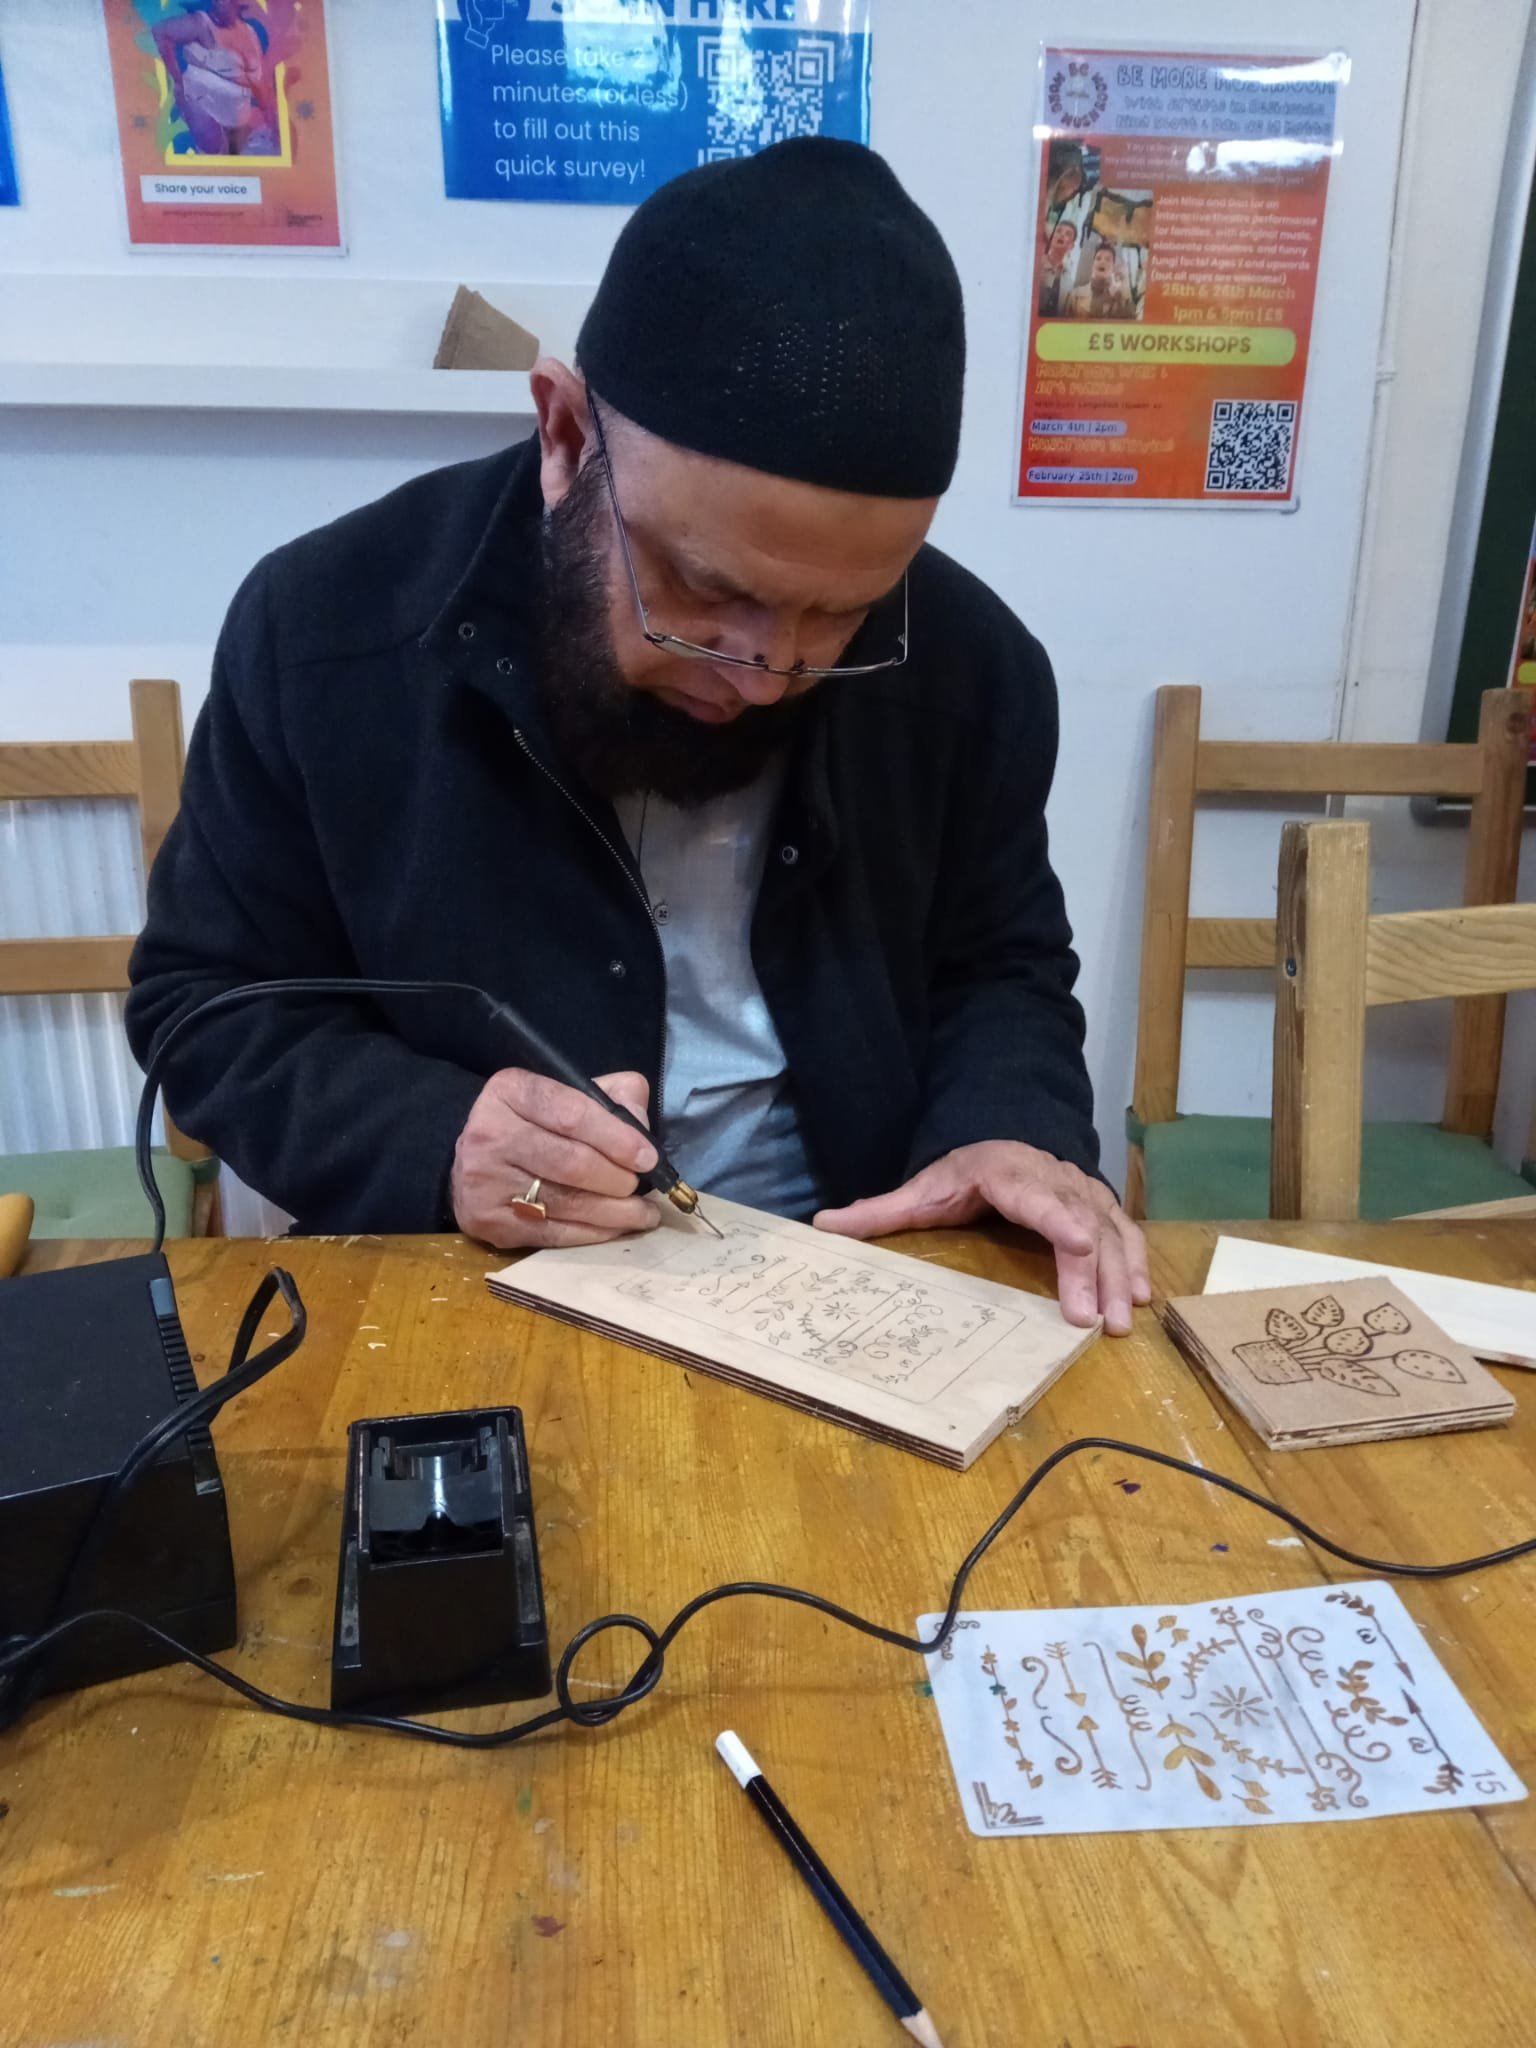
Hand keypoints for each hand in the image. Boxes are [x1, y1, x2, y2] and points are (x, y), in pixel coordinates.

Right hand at [451, 1068, 659, 1248]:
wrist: (475, 1160)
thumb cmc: (533, 1124)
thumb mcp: (566, 1093)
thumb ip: (611, 1097)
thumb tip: (640, 1127)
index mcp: (511, 1091)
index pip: (573, 1115)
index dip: (617, 1138)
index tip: (648, 1158)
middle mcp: (490, 1133)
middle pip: (570, 1162)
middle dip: (617, 1179)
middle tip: (642, 1187)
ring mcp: (484, 1180)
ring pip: (564, 1202)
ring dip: (614, 1212)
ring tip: (643, 1213)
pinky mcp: (486, 1221)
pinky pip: (551, 1232)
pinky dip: (591, 1233)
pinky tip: (615, 1228)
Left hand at [814, 1140, 1149, 1335]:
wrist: (1003, 1137)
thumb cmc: (962, 1173)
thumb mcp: (921, 1190)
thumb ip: (877, 1212)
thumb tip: (820, 1227)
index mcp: (1007, 1173)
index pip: (1037, 1197)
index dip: (1060, 1221)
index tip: (1078, 1249)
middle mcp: (1052, 1179)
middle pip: (1081, 1222)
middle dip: (1094, 1271)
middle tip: (1098, 1322)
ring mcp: (1082, 1191)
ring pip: (1111, 1229)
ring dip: (1122, 1274)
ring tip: (1124, 1319)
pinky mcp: (1100, 1206)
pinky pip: (1126, 1232)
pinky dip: (1137, 1263)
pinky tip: (1143, 1298)